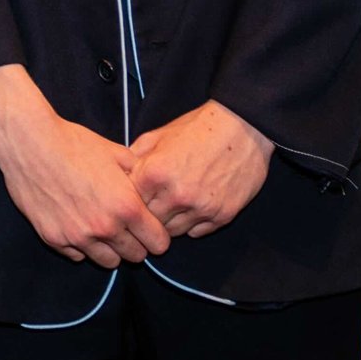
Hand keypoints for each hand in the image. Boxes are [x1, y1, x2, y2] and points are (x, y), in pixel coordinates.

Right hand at [0, 65, 168, 267]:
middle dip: (135, 243)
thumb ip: (139, 176)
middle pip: (136, 257)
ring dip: (110, 249)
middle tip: (125, 228)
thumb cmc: (75, 143)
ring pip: (108, 262)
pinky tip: (77, 224)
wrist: (30, 142)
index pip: (159, 243)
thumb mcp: (117, 153)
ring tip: (101, 229)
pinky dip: (81, 246)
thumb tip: (149, 188)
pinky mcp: (53, 239)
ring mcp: (78, 236)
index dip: (157, 235)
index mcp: (127, 206)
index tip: (148, 227)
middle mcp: (105, 227)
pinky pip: (77, 255)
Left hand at [128, 101, 272, 238]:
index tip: (132, 198)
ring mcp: (200, 208)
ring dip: (168, 222)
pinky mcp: (222, 216)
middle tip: (151, 205)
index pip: (129, 203)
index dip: (129, 200)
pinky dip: (190, 224)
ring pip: (172, 232)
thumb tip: (118, 176)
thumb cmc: (197, 128)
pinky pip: (196, 232)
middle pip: (149, 222)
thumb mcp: (157, 136)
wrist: (242, 127)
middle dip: (147, 215)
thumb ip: (134, 158)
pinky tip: (190, 208)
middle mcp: (176, 195)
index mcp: (154, 174)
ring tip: (171, 206)